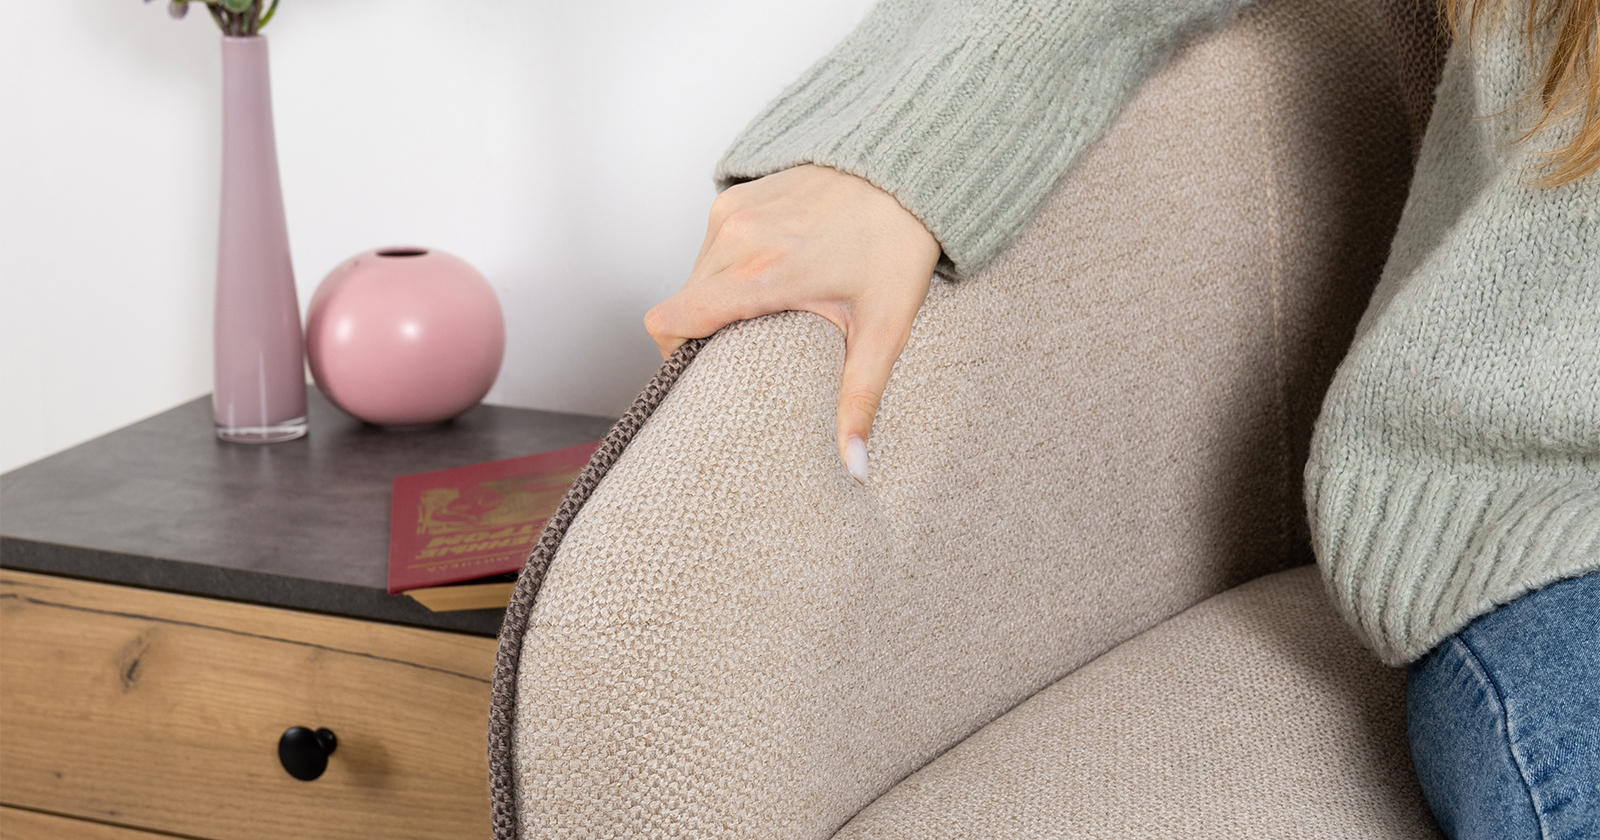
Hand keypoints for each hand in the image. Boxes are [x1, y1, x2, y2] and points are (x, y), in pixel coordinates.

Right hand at [644, 164, 939, 482]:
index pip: (670, 321)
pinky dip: (729, 265)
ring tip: (766, 307)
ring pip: (694, 274)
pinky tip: (772, 271)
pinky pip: (711, 244)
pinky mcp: (738, 195)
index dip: (674, 354)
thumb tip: (856, 468)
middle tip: (748, 346)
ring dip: (717, 297)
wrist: (906, 171)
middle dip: (704, 331)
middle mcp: (735, 238)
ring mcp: (732, 211)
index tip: (705, 369)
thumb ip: (860, 400)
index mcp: (760, 274)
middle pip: (681, 303)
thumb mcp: (883, 329)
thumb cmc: (896, 246)